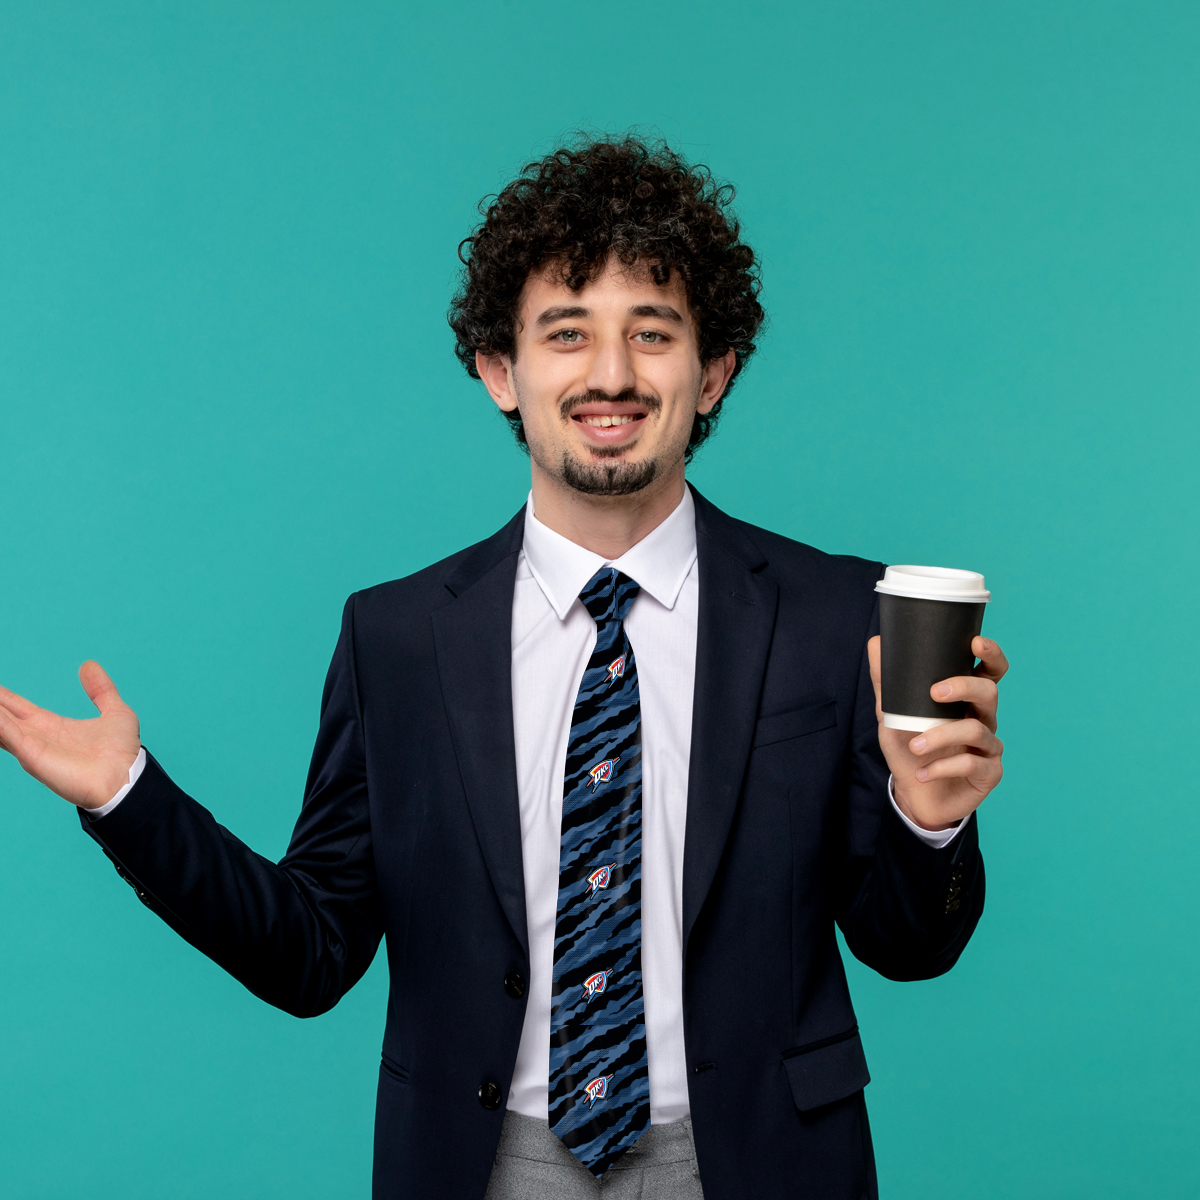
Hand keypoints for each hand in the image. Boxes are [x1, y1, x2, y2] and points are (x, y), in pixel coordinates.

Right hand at [0, 662, 140, 809]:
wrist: (126, 778)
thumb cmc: (122, 753)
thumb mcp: (114, 712)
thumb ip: (101, 689)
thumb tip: (88, 665)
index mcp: (51, 726)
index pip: (16, 707)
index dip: (1, 696)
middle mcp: (36, 737)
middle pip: (1, 715)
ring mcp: (32, 747)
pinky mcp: (32, 757)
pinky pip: (6, 735)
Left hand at [867, 635, 1007, 831]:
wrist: (914, 796)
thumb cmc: (909, 750)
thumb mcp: (892, 716)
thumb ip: (886, 682)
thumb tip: (876, 642)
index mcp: (965, 700)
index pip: (989, 671)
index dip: (991, 654)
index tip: (975, 643)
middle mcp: (982, 718)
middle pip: (989, 692)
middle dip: (964, 687)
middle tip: (934, 692)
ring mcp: (989, 746)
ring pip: (976, 730)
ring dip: (941, 736)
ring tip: (915, 746)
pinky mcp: (989, 772)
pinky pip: (972, 764)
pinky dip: (943, 767)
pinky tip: (923, 773)